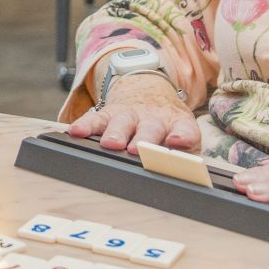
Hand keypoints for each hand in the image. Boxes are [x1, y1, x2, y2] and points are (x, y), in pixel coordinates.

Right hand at [72, 70, 201, 152]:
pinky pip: (95, 119)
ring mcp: (130, 115)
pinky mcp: (107, 114)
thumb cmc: (167, 124)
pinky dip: (85, 126)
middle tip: (137, 149)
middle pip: (150, 128)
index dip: (182, 136)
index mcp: (177, 124)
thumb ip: (189, 155)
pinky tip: (76, 132)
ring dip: (117, 132)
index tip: (177, 142)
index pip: (184, 130)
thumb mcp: (183, 133)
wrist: (148, 90)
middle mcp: (154, 118)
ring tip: (111, 143)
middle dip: (144, 139)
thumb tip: (192, 178)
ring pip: (122, 123)